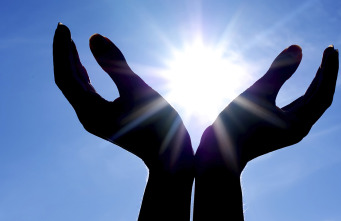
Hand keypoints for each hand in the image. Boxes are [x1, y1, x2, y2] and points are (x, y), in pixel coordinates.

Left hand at [53, 23, 192, 172]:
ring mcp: (95, 119)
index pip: (65, 75)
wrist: (168, 157)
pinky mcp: (104, 118)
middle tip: (63, 28)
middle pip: (67, 80)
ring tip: (69, 42)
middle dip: (63, 54)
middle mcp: (87, 116)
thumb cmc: (158, 126)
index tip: (64, 27)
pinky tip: (83, 67)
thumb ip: (116, 64)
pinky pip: (86, 94)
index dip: (61, 50)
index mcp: (90, 111)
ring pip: (76, 87)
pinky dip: (83, 77)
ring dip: (72, 64)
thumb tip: (93, 37)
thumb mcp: (138, 90)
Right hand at [196, 45, 338, 173]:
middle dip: (327, 74)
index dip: (330, 69)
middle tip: (331, 50)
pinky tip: (303, 84)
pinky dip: (304, 92)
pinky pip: (299, 107)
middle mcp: (298, 129)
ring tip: (322, 64)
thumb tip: (298, 48)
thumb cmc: (237, 125)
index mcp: (299, 124)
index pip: (323, 93)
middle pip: (321, 98)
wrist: (218, 154)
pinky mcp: (279, 128)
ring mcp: (289, 129)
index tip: (331, 48)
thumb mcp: (258, 94)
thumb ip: (278, 71)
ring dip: (317, 83)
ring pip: (310, 104)